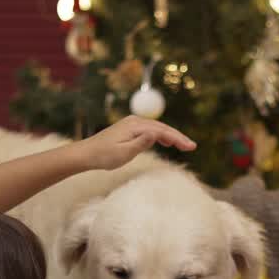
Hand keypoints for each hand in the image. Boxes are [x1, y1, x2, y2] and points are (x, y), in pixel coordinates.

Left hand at [77, 115, 195, 170]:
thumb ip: (141, 143)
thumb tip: (156, 134)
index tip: (190, 147)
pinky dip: (160, 135)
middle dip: (178, 137)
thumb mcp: (123, 153)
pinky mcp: (129, 128)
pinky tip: (165, 142)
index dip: (178, 139)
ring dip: (170, 136)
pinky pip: (150, 129)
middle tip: (192, 146)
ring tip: (183, 145)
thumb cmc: (104, 156)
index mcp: (135, 126)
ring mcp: (132, 123)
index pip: (162, 131)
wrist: (86, 153)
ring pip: (157, 128)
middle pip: (162, 127)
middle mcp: (135, 121)